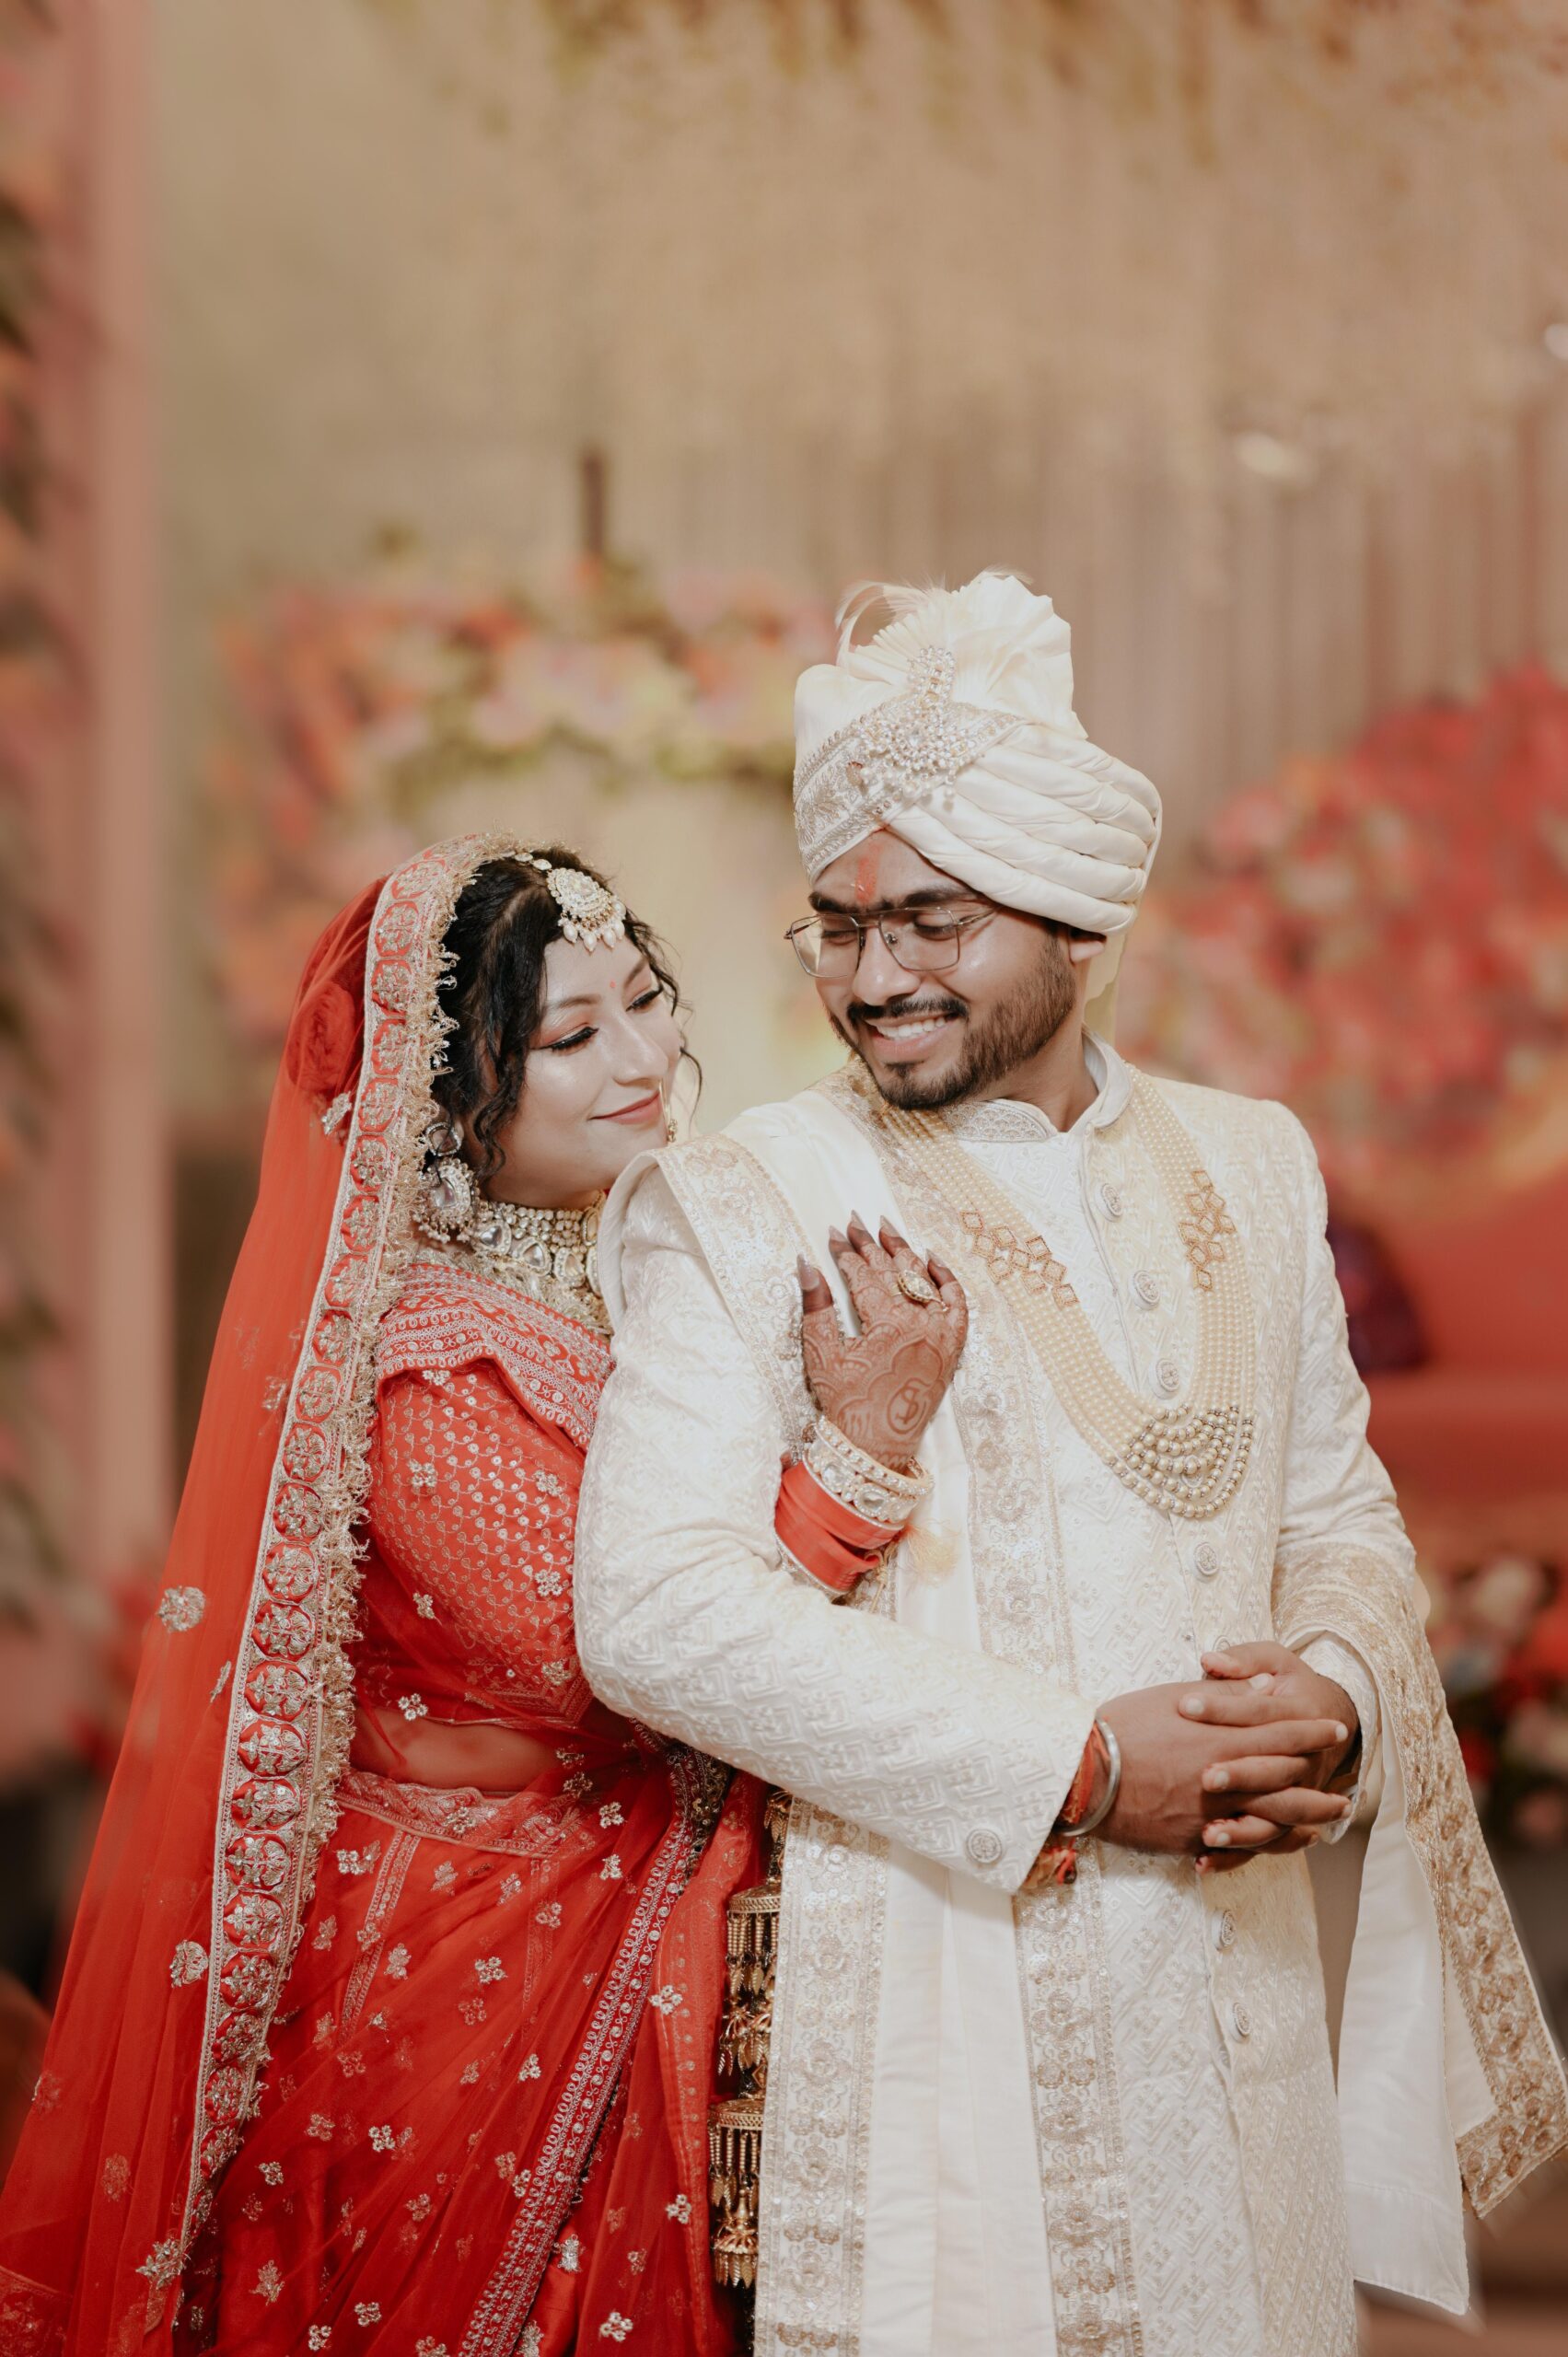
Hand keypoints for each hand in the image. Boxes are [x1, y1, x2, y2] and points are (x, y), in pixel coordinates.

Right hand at [798, 1213, 968, 1467]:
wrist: (876, 1446)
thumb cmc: (847, 1404)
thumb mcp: (822, 1355)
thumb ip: (815, 1307)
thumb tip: (806, 1265)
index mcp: (889, 1326)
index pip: (865, 1277)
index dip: (846, 1253)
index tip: (833, 1234)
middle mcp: (922, 1325)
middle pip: (895, 1272)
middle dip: (872, 1245)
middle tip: (856, 1222)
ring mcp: (942, 1336)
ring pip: (925, 1281)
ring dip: (905, 1253)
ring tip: (887, 1230)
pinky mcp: (951, 1348)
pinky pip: (958, 1304)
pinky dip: (946, 1279)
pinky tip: (931, 1260)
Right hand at [1096, 1678, 1353, 1872]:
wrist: (1084, 1774)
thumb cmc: (1123, 1728)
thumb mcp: (1172, 1697)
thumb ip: (1224, 1696)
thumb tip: (1263, 1687)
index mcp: (1221, 1737)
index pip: (1279, 1732)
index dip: (1310, 1731)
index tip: (1335, 1728)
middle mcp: (1224, 1777)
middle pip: (1286, 1781)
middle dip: (1320, 1782)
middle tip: (1346, 1787)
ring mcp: (1211, 1812)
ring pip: (1273, 1819)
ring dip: (1306, 1819)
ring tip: (1328, 1820)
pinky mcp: (1192, 1837)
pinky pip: (1239, 1846)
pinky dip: (1266, 1845)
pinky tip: (1282, 1844)